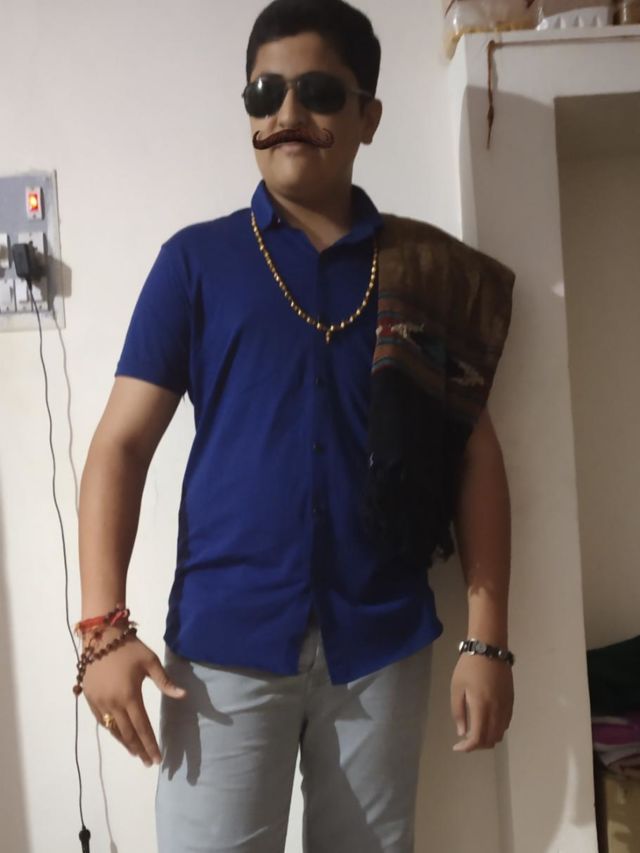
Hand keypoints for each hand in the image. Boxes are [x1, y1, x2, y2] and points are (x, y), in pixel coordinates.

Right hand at [81, 629, 186, 765]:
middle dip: (139, 749)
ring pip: (113, 730)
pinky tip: (118, 735)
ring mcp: (99, 702)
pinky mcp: (90, 699)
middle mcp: (113, 704)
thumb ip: (165, 682)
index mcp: (130, 696)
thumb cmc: (129, 648)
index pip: (142, 727)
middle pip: (127, 733)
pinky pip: (101, 721)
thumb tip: (183, 696)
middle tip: (147, 762)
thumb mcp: (151, 662)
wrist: (101, 636)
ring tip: (135, 753)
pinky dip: (111, 731)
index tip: (157, 759)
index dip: (150, 744)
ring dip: (125, 743)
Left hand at [450, 652, 513, 751]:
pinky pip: (506, 723)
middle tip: (465, 740)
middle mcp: (496, 710)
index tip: (458, 747)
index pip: (478, 738)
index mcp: (481, 707)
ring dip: (488, 739)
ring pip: (500, 733)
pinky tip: (487, 723)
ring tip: (475, 732)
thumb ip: (459, 711)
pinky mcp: (511, 701)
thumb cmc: (468, 667)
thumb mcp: (457, 687)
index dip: (468, 747)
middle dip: (478, 745)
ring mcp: (506, 706)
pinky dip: (496, 729)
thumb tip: (462, 732)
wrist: (489, 650)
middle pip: (491, 739)